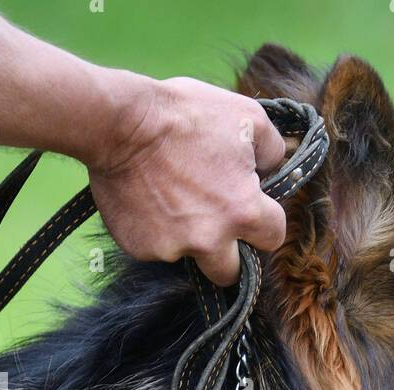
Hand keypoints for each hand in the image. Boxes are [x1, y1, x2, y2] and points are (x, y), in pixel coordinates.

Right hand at [89, 76, 286, 284]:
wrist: (118, 123)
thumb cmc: (185, 115)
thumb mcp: (246, 117)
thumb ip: (272, 150)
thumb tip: (275, 168)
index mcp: (244, 212)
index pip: (273, 237)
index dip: (264, 223)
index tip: (251, 210)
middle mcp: (211, 240)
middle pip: (231, 271)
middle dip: (227, 252)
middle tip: (212, 222)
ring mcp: (173, 248)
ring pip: (190, 257)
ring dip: (187, 239)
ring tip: (172, 200)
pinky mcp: (141, 248)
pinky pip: (154, 247)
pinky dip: (153, 229)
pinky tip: (145, 199)